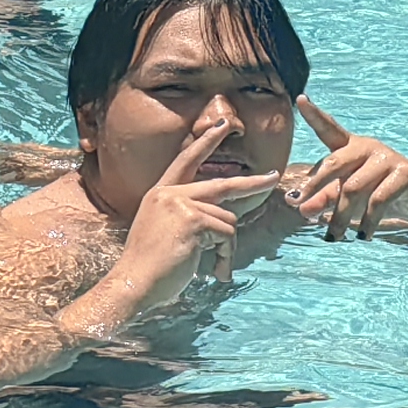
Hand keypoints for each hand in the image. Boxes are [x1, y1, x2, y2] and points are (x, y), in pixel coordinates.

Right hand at [109, 117, 278, 298]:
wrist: (134, 282)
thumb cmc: (150, 267)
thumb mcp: (165, 232)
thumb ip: (189, 217)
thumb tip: (223, 217)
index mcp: (160, 194)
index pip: (186, 160)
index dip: (206, 142)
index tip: (222, 126)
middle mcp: (170, 194)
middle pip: (222, 184)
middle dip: (251, 183)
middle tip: (272, 178)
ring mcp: (181, 205)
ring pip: (227, 219)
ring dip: (227, 248)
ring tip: (216, 268)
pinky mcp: (194, 220)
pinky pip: (226, 234)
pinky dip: (226, 255)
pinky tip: (214, 271)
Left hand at [280, 96, 407, 239]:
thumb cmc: (383, 194)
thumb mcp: (351, 197)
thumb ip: (326, 198)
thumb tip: (300, 208)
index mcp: (352, 147)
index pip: (330, 129)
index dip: (315, 115)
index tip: (300, 99)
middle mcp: (368, 147)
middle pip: (335, 164)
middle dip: (315, 189)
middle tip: (301, 212)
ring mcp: (387, 158)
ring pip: (354, 188)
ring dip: (340, 216)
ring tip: (334, 237)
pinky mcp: (405, 173)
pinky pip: (378, 200)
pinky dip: (368, 222)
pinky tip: (364, 236)